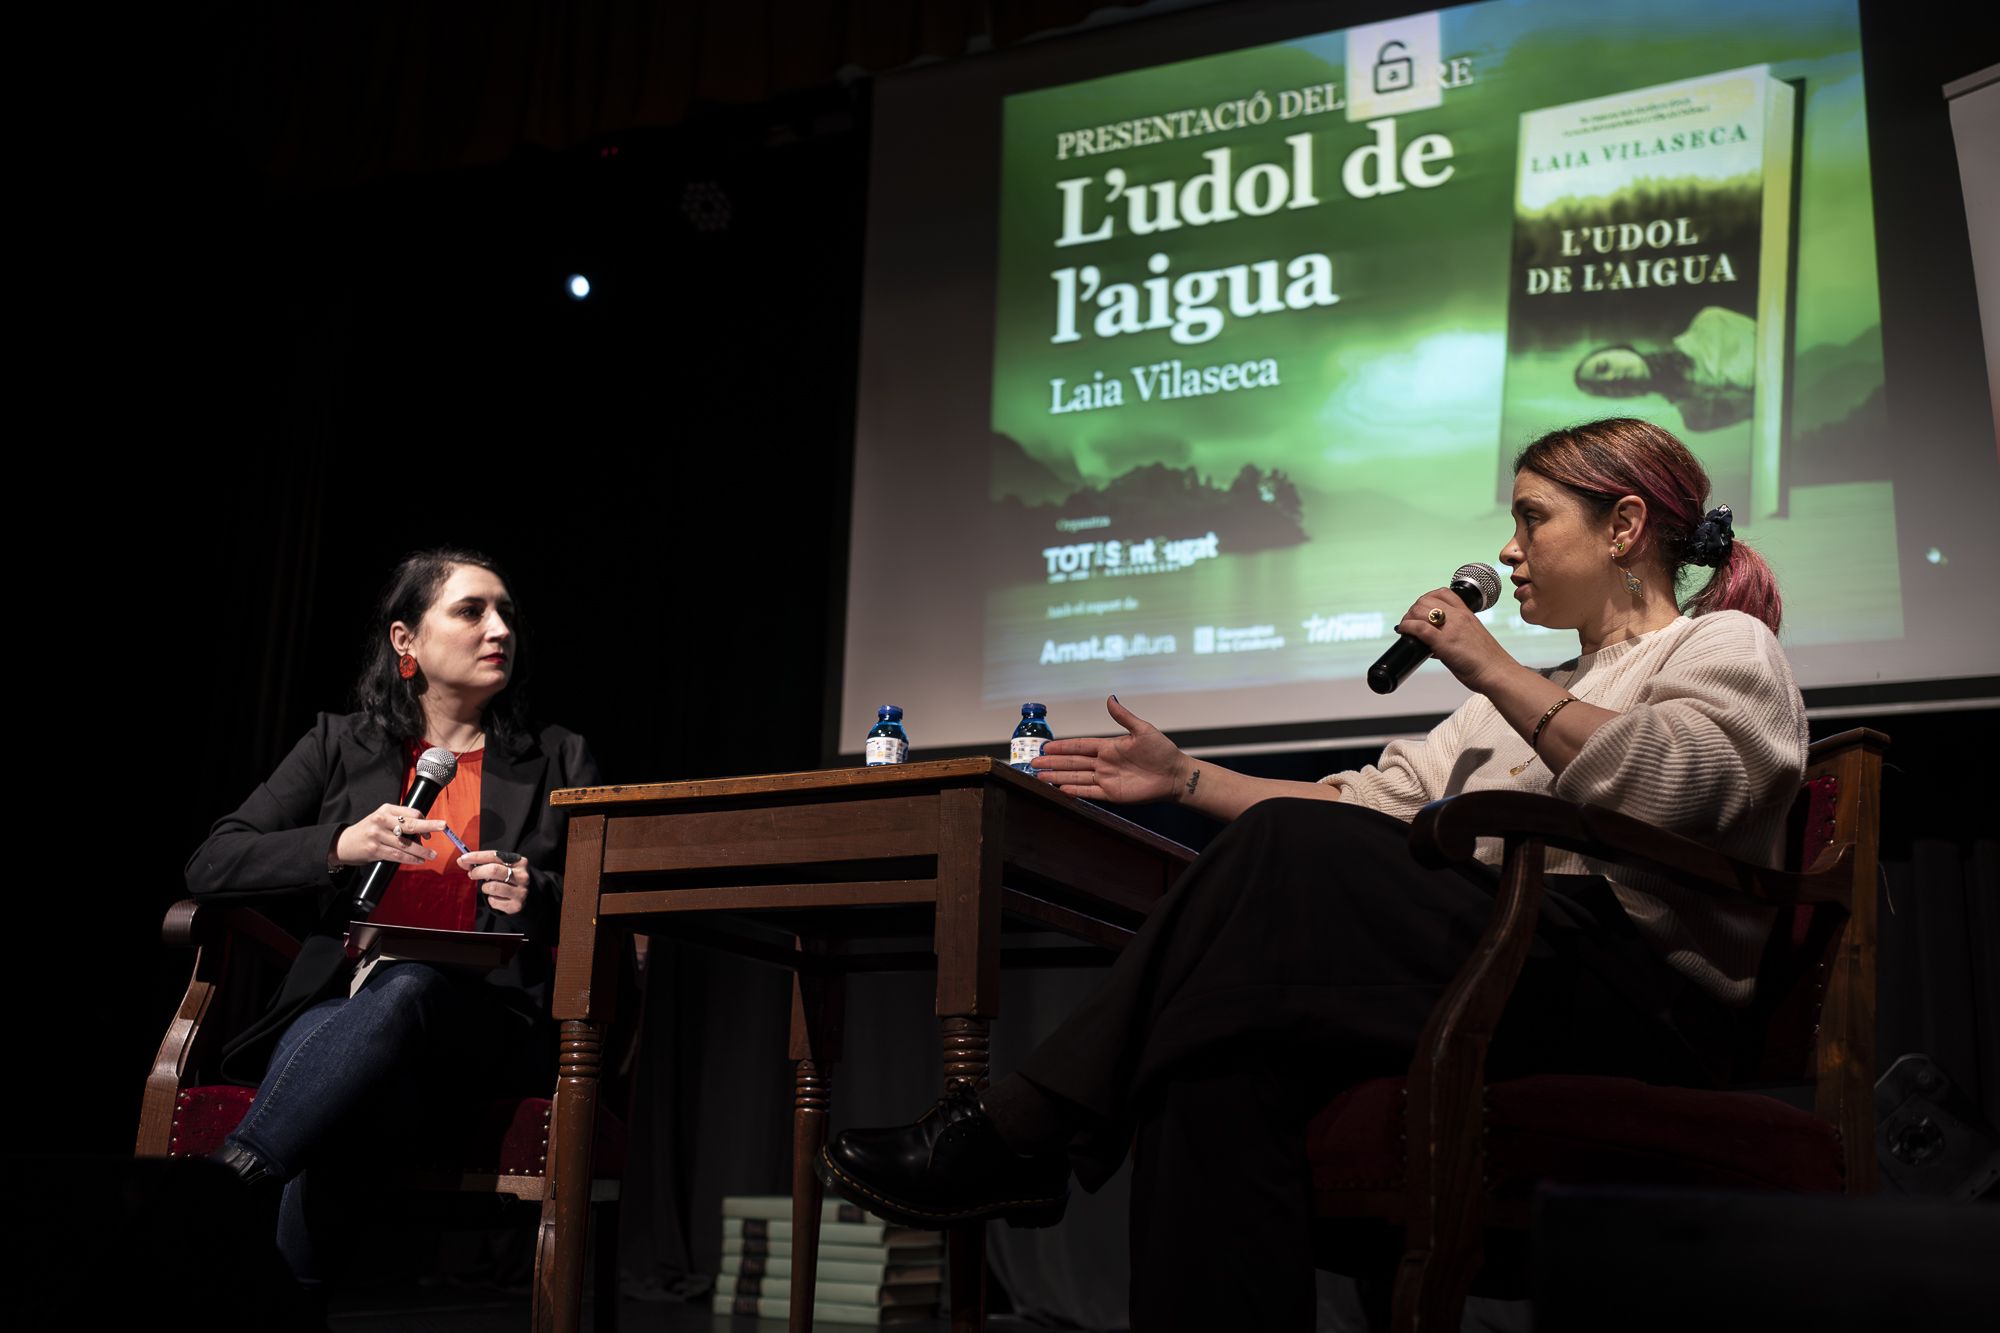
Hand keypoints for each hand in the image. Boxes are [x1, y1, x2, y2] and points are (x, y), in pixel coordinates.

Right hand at [333, 804, 443, 867]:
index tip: (435, 828)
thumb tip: (424, 831)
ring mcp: (377, 835)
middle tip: (443, 827)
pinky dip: (410, 859)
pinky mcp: (374, 850)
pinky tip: (419, 860)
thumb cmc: (368, 830)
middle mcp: (381, 820)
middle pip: (409, 824)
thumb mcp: (381, 819)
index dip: (425, 820)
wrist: (343, 843)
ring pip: (405, 844)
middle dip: (428, 826)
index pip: (411, 812)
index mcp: (385, 810)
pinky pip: (397, 855)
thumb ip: (399, 821)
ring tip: (432, 855)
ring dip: (421, 850)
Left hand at [460, 849, 530, 914]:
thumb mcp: (498, 867)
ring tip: (488, 887)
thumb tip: (461, 861)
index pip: (495, 856)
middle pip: (494, 870)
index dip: (477, 856)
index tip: (463, 858)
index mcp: (519, 862)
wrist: (524, 897)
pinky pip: (494, 901)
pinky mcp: (516, 905)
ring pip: (492, 887)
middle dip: (478, 872)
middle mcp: (522, 876)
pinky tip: (496, 897)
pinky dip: (490, 899)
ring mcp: (521, 891)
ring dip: (485, 887)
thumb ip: (481, 863)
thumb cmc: (507, 879)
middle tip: (471, 874)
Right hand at [1030, 696, 1188, 803]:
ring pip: (1076, 777)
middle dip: (1052, 763)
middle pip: (1072, 762)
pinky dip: (1075, 792)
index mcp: (1108, 747)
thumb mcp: (1143, 730)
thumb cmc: (1162, 751)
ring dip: (1058, 777)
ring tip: (1040, 777)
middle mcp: (1104, 763)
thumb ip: (1124, 716)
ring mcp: (1107, 779)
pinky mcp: (1112, 794)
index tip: (1045, 747)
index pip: (1079, 746)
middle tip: (1033, 763)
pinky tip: (1060, 789)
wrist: (1175, 775)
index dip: (1062, 747)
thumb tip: (1110, 698)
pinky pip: (1089, 792)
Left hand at [1397, 588, 1515, 694]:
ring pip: (1420, 610)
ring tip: (1405, 627)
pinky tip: (1403, 631)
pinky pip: (1419, 627)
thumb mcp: (1471, 640)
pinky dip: (1407, 627)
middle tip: (1410, 621)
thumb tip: (1433, 646)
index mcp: (1467, 614)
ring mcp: (1451, 628)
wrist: (1497, 673)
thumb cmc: (1487, 662)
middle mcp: (1459, 617)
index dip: (1427, 598)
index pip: (1444, 593)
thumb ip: (1453, 637)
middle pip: (1427, 599)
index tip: (1422, 610)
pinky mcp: (1444, 642)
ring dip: (1408, 617)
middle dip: (1414, 609)